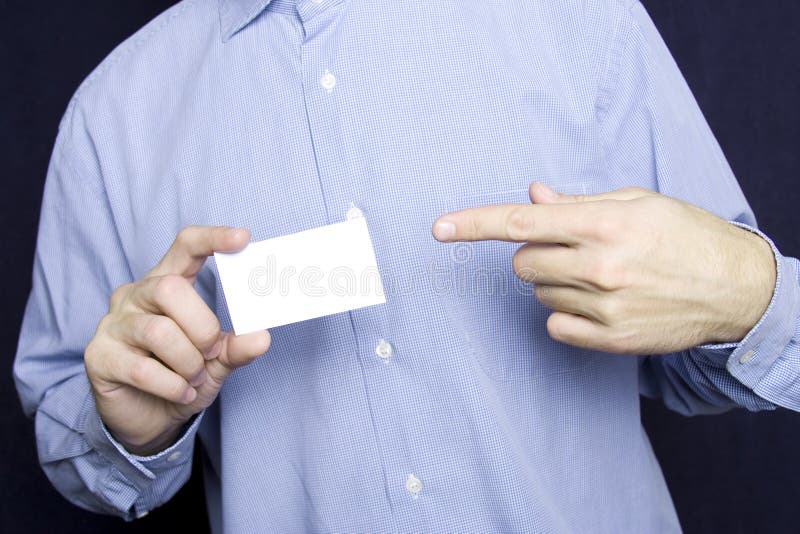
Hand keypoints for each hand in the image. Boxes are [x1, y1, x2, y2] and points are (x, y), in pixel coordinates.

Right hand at [84, 226, 270, 454]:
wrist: (149, 419)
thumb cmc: (182, 377)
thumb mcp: (216, 361)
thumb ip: (236, 347)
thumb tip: (262, 338)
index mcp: (166, 285)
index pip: (185, 247)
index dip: (212, 238)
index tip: (243, 238)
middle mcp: (135, 296)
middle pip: (170, 289)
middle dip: (201, 326)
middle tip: (210, 353)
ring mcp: (113, 324)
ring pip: (159, 332)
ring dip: (188, 362)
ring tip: (193, 378)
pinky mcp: (99, 356)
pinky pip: (143, 369)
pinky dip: (173, 386)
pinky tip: (181, 393)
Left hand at [432, 183, 775, 354]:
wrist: (735, 287)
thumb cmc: (684, 236)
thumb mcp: (636, 203)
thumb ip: (577, 204)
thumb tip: (533, 196)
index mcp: (603, 224)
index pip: (521, 223)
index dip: (474, 224)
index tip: (439, 229)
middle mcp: (600, 266)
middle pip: (523, 264)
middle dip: (536, 255)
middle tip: (572, 251)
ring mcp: (605, 306)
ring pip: (540, 294)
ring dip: (557, 283)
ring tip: (601, 277)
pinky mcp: (612, 339)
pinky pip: (556, 326)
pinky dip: (567, 314)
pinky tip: (599, 304)